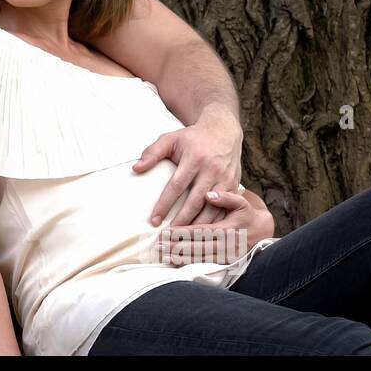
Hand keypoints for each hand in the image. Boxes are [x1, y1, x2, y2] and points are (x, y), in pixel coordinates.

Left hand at [133, 105, 243, 226]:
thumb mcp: (170, 139)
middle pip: (195, 201)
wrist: (223, 131)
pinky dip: (215, 222)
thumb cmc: (192, 138)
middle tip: (168, 236)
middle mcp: (211, 170)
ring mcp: (225, 178)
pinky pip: (225, 209)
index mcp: (194, 159)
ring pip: (212, 208)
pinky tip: (204, 234)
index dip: (164, 204)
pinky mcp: (235, 186)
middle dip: (181, 221)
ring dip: (198, 226)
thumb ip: (152, 153)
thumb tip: (136, 168)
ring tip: (185, 240)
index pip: (176, 186)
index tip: (154, 220)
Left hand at [155, 189, 274, 266]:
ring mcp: (226, 256)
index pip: (201, 231)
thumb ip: (226, 197)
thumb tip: (208, 195)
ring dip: (180, 258)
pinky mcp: (225, 263)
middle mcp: (227, 245)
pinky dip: (189, 264)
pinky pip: (205, 265)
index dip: (183, 233)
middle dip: (177, 247)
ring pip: (200, 258)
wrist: (262, 233)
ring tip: (163, 256)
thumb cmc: (247, 214)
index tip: (166, 232)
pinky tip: (176, 263)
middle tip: (159, 246)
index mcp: (228, 229)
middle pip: (197, 247)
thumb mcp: (241, 202)